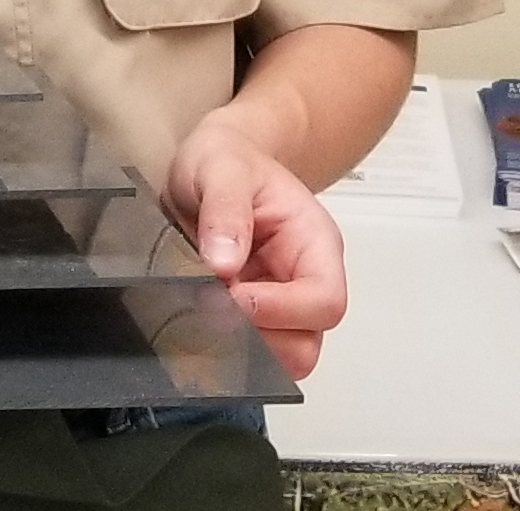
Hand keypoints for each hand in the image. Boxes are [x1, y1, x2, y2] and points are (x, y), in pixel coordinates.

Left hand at [163, 117, 346, 378]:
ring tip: (198, 310)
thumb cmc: (227, 160)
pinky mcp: (252, 321)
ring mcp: (280, 308)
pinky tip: (195, 323)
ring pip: (279, 360)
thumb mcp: (221, 167)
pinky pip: (248, 356)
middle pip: (306, 344)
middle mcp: (305, 282)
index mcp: (314, 244)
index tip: (231, 295)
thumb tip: (224, 265)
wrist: (211, 163)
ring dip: (237, 347)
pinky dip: (222, 351)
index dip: (280, 310)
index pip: (324, 300)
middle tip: (206, 306)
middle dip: (256, 336)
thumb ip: (225, 210)